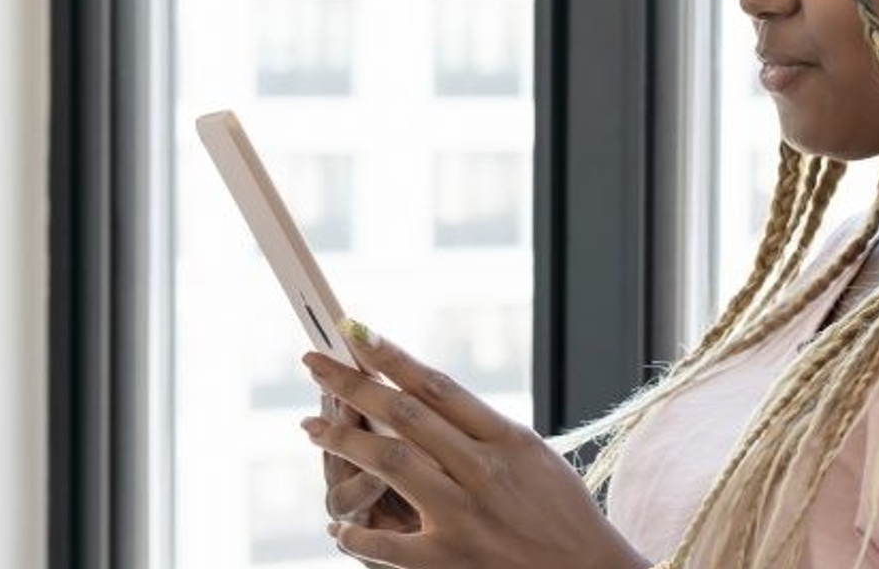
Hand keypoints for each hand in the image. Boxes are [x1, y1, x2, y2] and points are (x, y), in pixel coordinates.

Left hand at [300, 323, 649, 568]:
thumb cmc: (564, 515)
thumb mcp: (536, 457)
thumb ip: (485, 430)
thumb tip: (430, 397)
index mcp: (507, 439)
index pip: (437, 386)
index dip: (392, 357)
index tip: (355, 332)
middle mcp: (483, 470)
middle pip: (404, 415)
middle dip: (352, 384)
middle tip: (313, 362)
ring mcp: (464, 515)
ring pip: (390, 463)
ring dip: (344, 441)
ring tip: (313, 426)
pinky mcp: (449, 560)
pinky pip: (387, 543)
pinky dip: (355, 533)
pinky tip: (337, 525)